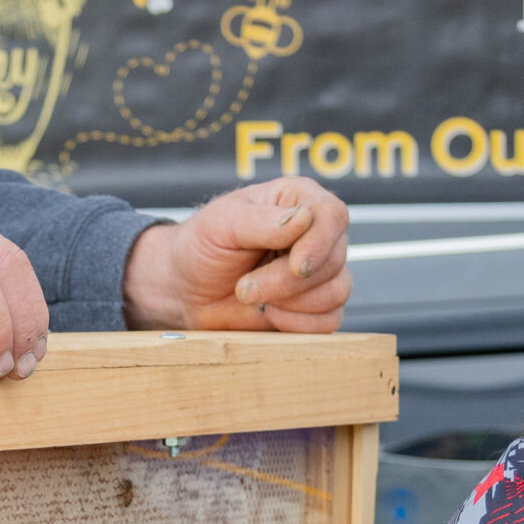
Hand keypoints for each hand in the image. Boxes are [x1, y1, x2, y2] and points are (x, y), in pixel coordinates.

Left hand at [122, 177, 350, 331]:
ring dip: (292, 304)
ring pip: (337, 292)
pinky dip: (299, 324)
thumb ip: (261, 221)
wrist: (186, 290)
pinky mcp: (315, 306)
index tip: (295, 266)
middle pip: (334, 260)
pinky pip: (330, 320)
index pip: (333, 215)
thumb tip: (304, 219)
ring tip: (252, 297)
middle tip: (244, 288)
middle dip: (287, 282)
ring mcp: (320, 271)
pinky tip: (269, 315)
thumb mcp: (221, 224)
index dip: (319, 243)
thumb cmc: (201, 247)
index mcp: (298, 199)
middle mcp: (316, 233)